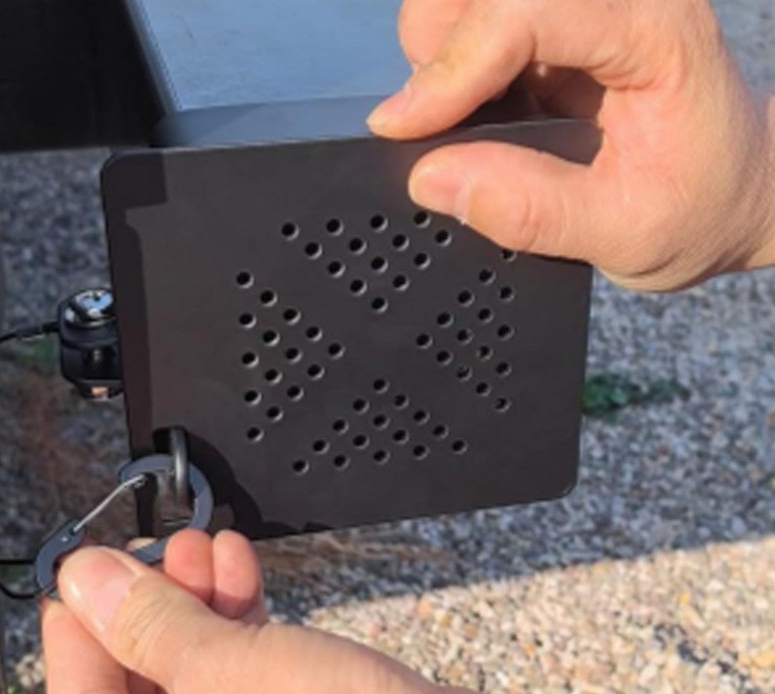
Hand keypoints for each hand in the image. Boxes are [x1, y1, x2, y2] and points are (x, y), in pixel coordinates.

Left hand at [41, 529, 552, 693]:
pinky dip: (240, 616)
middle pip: (143, 687)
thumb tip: (86, 580)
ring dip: (197, 603)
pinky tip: (239, 570)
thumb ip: (150, 623)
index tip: (81, 579)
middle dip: (150, 608)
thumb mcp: (226, 676)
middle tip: (154, 554)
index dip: (77, 636)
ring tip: (202, 549)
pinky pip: (247, 667)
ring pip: (198, 670)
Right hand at [368, 0, 774, 290]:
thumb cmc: (698, 207)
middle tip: (438, 127)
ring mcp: (584, 10)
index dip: (453, 67)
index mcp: (653, 28)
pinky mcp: (559, 27)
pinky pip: (477, 24)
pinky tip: (481, 114)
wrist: (728, 191)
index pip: (527, 10)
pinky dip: (457, 70)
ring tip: (467, 125)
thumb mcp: (628, 234)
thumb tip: (432, 180)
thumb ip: (534, 212)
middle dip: (438, 52)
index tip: (402, 127)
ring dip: (443, 58)